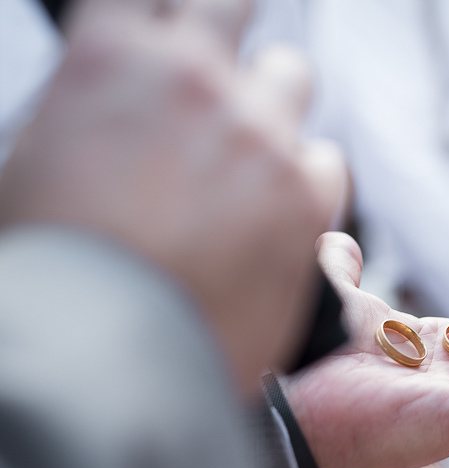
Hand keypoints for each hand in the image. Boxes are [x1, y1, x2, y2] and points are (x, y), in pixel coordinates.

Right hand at [0, 0, 344, 393]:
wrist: (101, 362)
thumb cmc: (55, 276)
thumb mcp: (35, 168)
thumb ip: (89, 116)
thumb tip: (118, 113)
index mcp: (111, 60)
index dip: (158, 17)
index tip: (168, 37)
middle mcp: (195, 81)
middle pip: (231, 4)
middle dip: (224, 28)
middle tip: (219, 71)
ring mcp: (259, 136)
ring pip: (290, 75)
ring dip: (270, 104)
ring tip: (246, 156)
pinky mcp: (306, 198)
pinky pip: (325, 160)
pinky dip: (304, 178)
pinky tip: (276, 215)